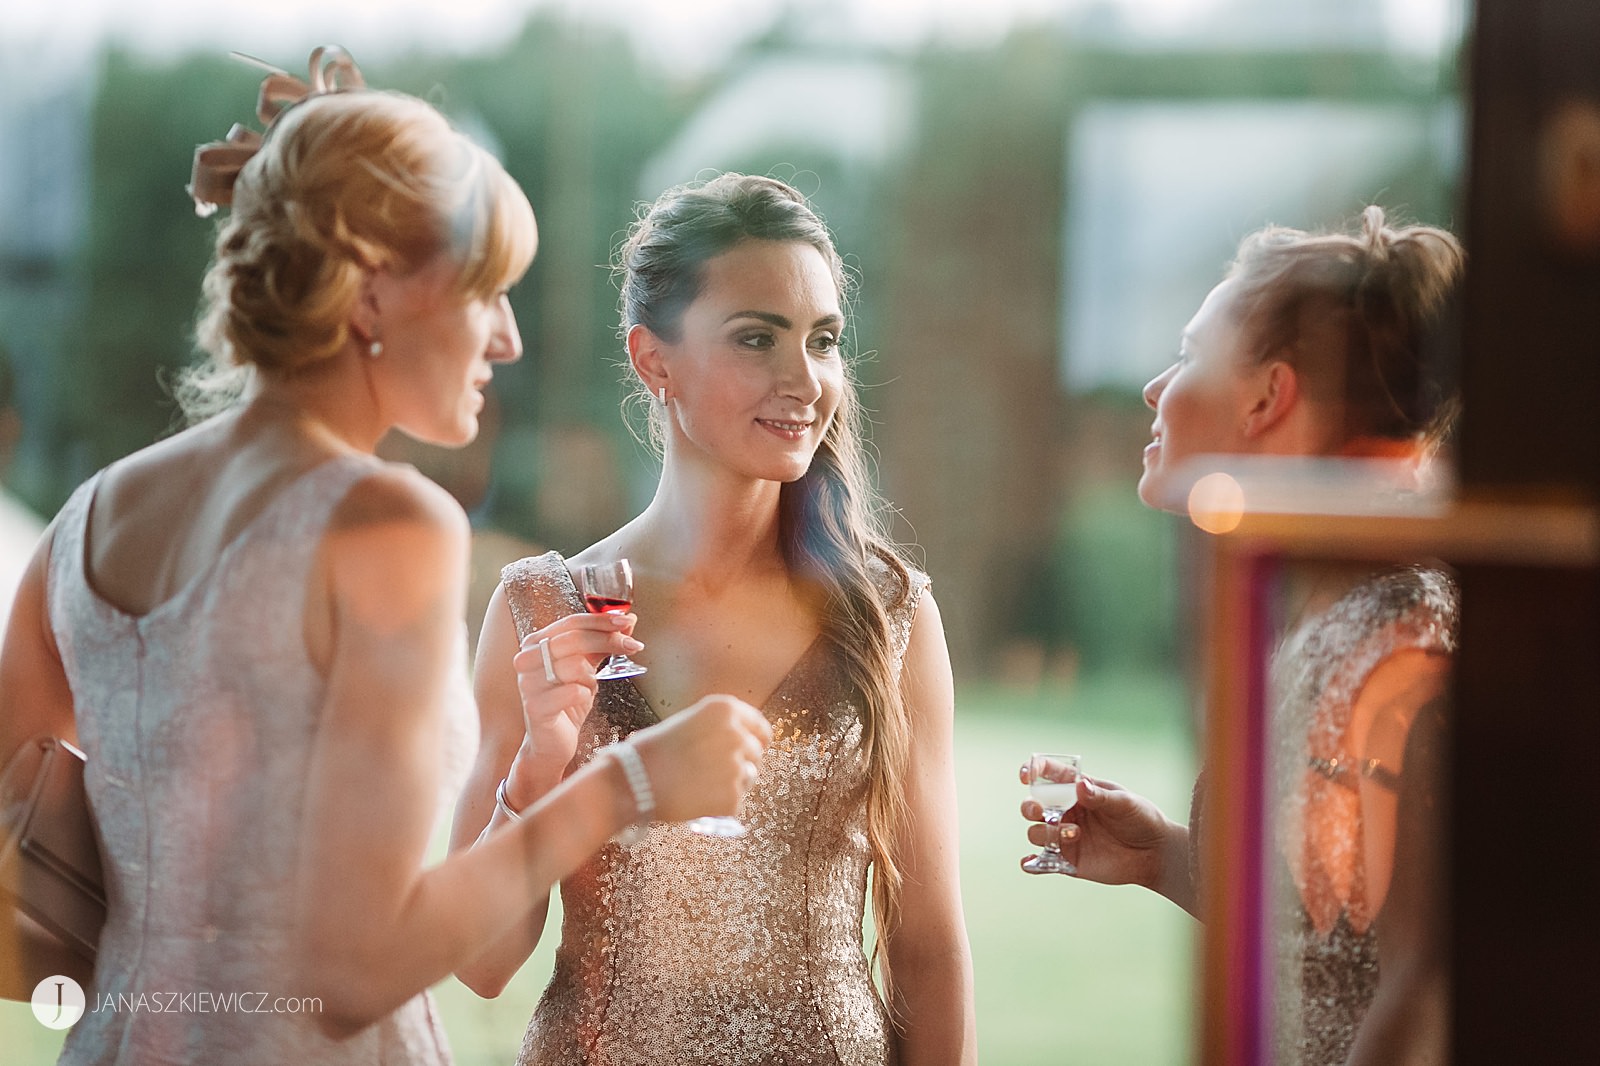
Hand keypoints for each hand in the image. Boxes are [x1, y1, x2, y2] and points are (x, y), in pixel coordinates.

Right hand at [509, 612, 642, 781]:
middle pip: (575, 639)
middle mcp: (526, 659)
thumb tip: (628, 619)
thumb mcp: (586, 667)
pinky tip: (580, 701)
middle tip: (632, 646)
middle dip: (608, 641)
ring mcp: (528, 683)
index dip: (601, 620)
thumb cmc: (567, 701)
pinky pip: (574, 692)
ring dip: (592, 677)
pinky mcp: (535, 707)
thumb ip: (602, 643)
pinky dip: (585, 695)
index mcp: (535, 643)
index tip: (627, 621)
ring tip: (588, 687)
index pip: (572, 622)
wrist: (552, 743)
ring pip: (576, 666)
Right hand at [629, 694, 771, 822]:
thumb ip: (717, 728)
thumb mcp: (687, 723)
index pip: (761, 728)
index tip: (756, 749)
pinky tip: (695, 798)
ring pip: (748, 778)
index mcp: (725, 709)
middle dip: (741, 763)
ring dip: (732, 783)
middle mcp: (737, 734)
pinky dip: (719, 804)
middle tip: (713, 772)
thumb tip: (741, 741)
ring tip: (699, 784)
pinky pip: (735, 802)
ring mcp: (737, 767)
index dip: (758, 740)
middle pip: (756, 754)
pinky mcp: (732, 797)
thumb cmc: (652, 751)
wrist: (632, 782)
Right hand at [1019, 769, 1177, 889]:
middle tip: (1040, 811)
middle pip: (1033, 805)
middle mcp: (1065, 811)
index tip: (1026, 774)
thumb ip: (1100, 796)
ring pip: (1036, 833)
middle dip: (1029, 807)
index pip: (1048, 775)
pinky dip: (1032, 863)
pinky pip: (1041, 863)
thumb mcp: (1124, 803)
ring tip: (1075, 834)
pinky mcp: (1067, 861)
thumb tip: (1080, 785)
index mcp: (1076, 790)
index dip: (1033, 771)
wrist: (1154, 853)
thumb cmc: (1140, 819)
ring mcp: (1064, 836)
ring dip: (1045, 833)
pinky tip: (1031, 863)